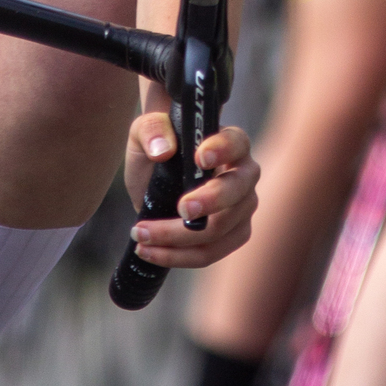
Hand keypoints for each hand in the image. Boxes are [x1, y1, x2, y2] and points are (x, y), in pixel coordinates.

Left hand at [123, 108, 258, 270]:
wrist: (154, 182)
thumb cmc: (156, 151)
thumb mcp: (144, 131)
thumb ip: (152, 129)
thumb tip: (163, 149)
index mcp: (231, 142)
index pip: (236, 143)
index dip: (222, 150)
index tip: (200, 158)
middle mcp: (244, 175)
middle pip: (238, 190)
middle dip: (210, 201)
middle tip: (181, 208)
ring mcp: (242, 208)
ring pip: (221, 229)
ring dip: (179, 237)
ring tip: (141, 234)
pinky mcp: (232, 236)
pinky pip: (210, 253)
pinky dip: (178, 256)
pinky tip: (149, 250)